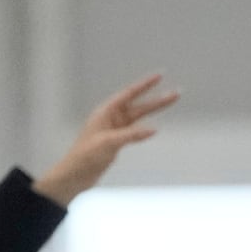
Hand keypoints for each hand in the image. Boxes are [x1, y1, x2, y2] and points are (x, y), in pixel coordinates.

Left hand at [35, 73, 177, 203]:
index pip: (129, 94)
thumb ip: (131, 135)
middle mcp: (111, 118)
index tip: (159, 76)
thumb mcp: (108, 143)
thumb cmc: (85, 156)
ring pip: (139, 118)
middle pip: (138, 106)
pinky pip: (135, 132)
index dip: (145, 85)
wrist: (75, 175)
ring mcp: (115, 130)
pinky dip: (145, 130)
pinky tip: (155, 128)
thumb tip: (153, 129)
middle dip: (157, 100)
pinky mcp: (117, 142)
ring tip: (170, 104)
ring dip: (153, 112)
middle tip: (175, 94)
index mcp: (106, 112)